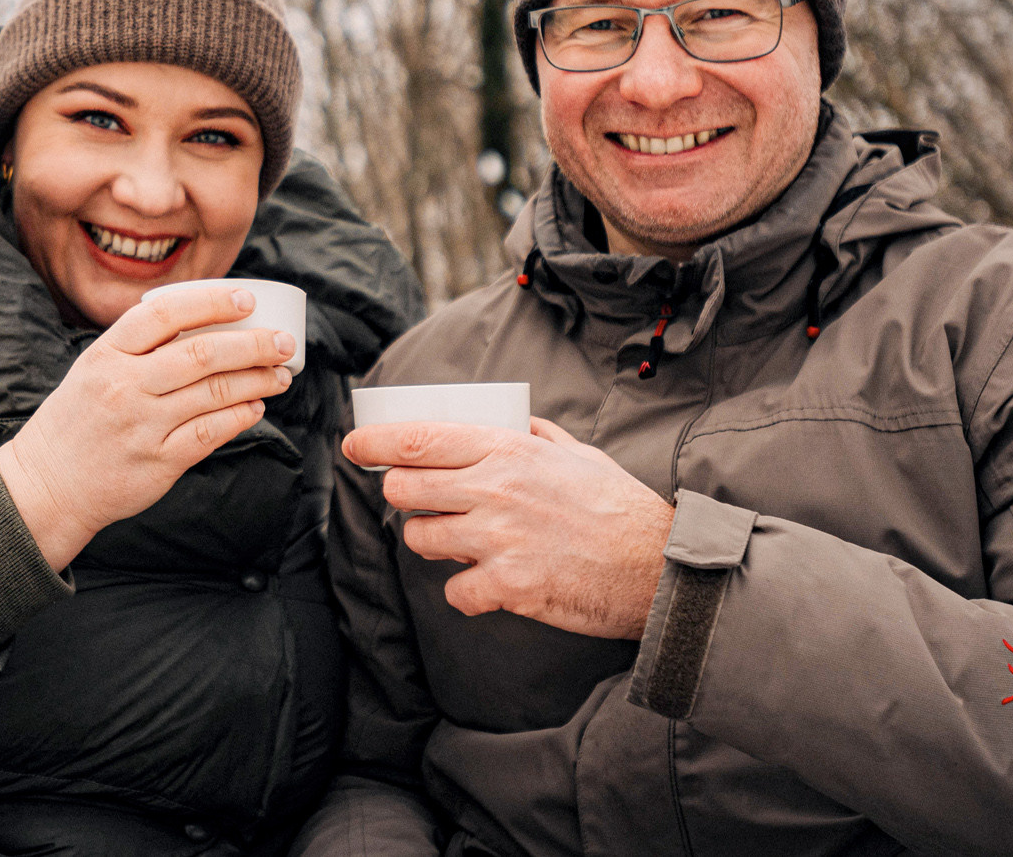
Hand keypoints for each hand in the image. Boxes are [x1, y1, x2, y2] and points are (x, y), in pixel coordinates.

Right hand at [0, 285, 296, 570]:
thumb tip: (200, 319)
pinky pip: (211, 433)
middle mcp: (124, 387)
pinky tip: (256, 407)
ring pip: (215, 393)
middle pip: (202, 354)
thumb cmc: (76, 422)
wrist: (47, 484)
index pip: (164, 314)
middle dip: (253, 345)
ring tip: (280, 374)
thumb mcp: (93, 369)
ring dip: (257, 380)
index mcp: (106, 355)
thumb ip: (136, 346)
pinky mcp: (158, 462)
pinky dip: (240, 417)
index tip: (246, 300)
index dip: (211, 302)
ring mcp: (142, 426)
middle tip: (283, 342)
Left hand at [342, 416, 674, 638]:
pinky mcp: (509, 585)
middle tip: (425, 504)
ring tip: (465, 545)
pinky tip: (490, 586)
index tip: (353, 446)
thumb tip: (513, 417)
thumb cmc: (620, 508)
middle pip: (406, 489)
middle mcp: (495, 489)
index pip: (419, 440)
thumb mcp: (579, 454)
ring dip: (435, 544)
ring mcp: (498, 539)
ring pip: (422, 539)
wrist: (659, 566)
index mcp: (508, 450)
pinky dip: (466, 594)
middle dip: (405, 497)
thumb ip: (538, 434)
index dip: (375, 443)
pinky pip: (455, 592)